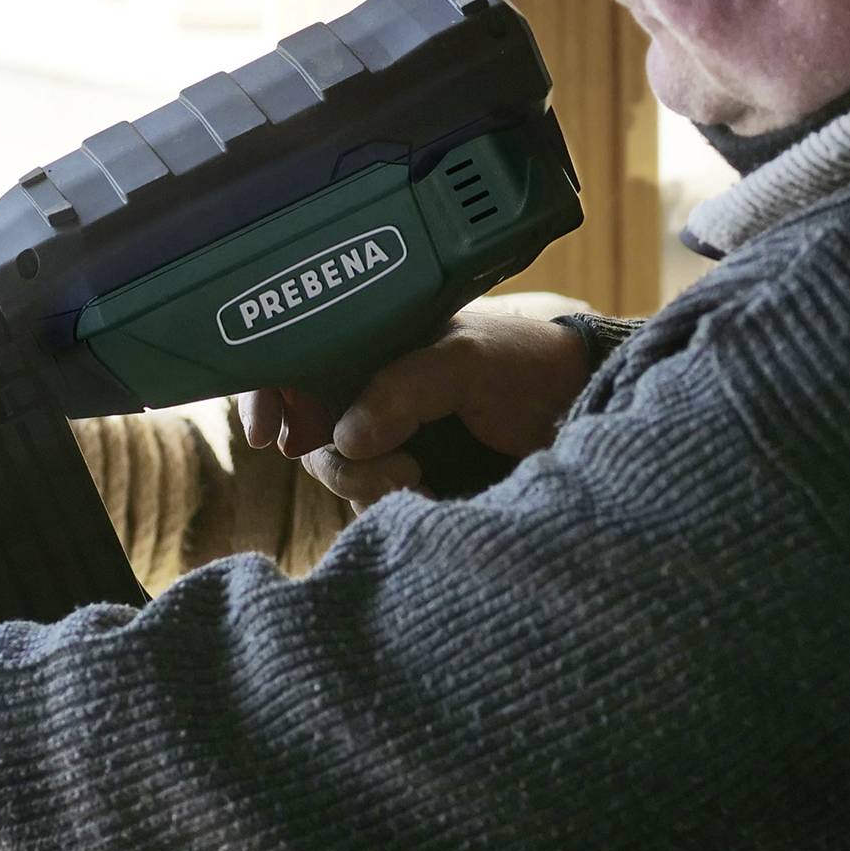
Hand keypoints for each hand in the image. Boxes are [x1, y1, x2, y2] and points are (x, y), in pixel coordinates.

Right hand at [237, 306, 593, 505]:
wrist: (582, 413)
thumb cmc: (527, 366)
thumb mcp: (468, 359)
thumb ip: (405, 387)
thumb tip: (343, 438)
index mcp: (374, 341)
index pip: (298, 359)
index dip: (268, 393)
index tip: (267, 433)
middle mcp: (371, 389)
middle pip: (310, 432)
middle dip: (338, 460)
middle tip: (399, 468)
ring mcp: (389, 438)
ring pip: (340, 473)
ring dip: (367, 486)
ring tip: (421, 480)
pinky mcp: (410, 482)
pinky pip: (372, 505)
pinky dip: (387, 509)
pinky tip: (429, 497)